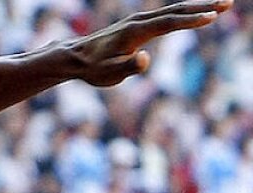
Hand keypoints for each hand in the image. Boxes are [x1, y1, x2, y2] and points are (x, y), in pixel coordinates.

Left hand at [70, 0, 230, 86]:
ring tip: (220, 6)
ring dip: (197, 6)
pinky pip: (166, 14)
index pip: (169, 23)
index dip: (191, 21)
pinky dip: (184, 11)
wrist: (76, 58)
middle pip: (175, 11)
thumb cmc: (94, 69)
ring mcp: (138, 21)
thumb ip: (129, 67)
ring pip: (172, 10)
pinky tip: (195, 12)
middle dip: (202, 6)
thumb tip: (146, 58)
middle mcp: (138, 22)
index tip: (212, 17)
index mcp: (135, 32)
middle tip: (228, 4)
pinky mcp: (137, 24)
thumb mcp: (110, 74)